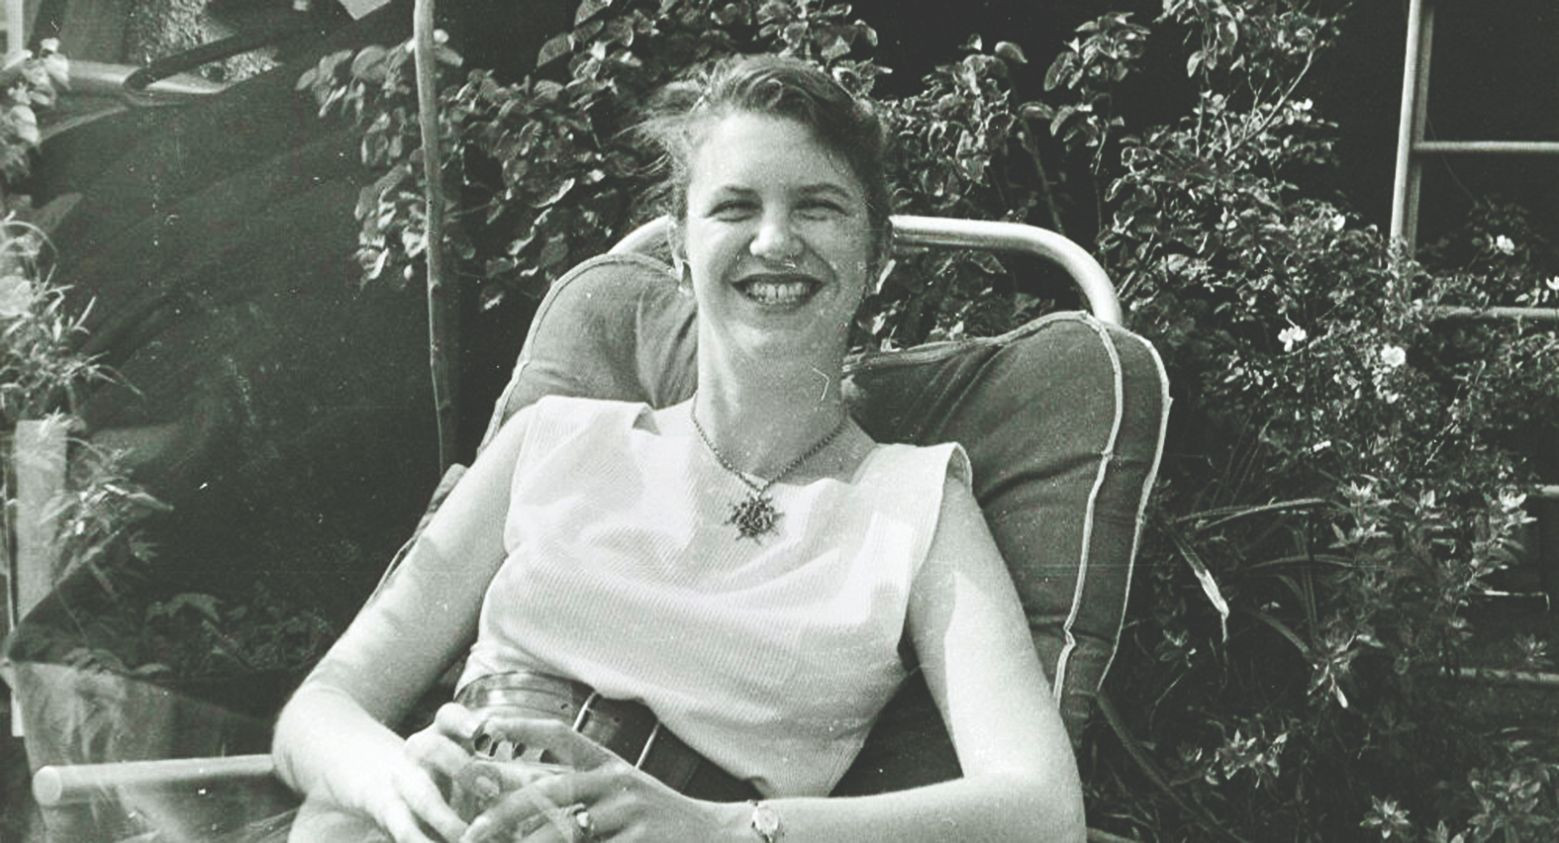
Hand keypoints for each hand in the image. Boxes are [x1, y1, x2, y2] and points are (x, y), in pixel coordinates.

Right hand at [360, 703, 483, 842]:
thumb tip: (534, 791)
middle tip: (491, 789)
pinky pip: (406, 829)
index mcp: (443, 731)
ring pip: (422, 796)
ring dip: (447, 818)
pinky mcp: (390, 811)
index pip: (449, 716)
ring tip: (467, 837)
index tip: (483, 730)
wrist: (393, 783)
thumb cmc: (451, 771)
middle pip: (434, 749)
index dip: (463, 721)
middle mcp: (419, 749)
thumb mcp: (470, 760)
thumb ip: (497, 770)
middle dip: (463, 769)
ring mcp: (402, 780)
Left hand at [460, 718, 728, 842]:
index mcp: (609, 765)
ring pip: (565, 831)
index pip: (561, 737)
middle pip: (551, 790)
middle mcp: (617, 782)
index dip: (523, 729)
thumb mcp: (624, 792)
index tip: (484, 726)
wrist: (715, 836)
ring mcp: (630, 812)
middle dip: (505, 810)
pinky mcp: (639, 840)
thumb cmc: (658, 817)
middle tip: (471, 830)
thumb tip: (527, 796)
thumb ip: (582, 791)